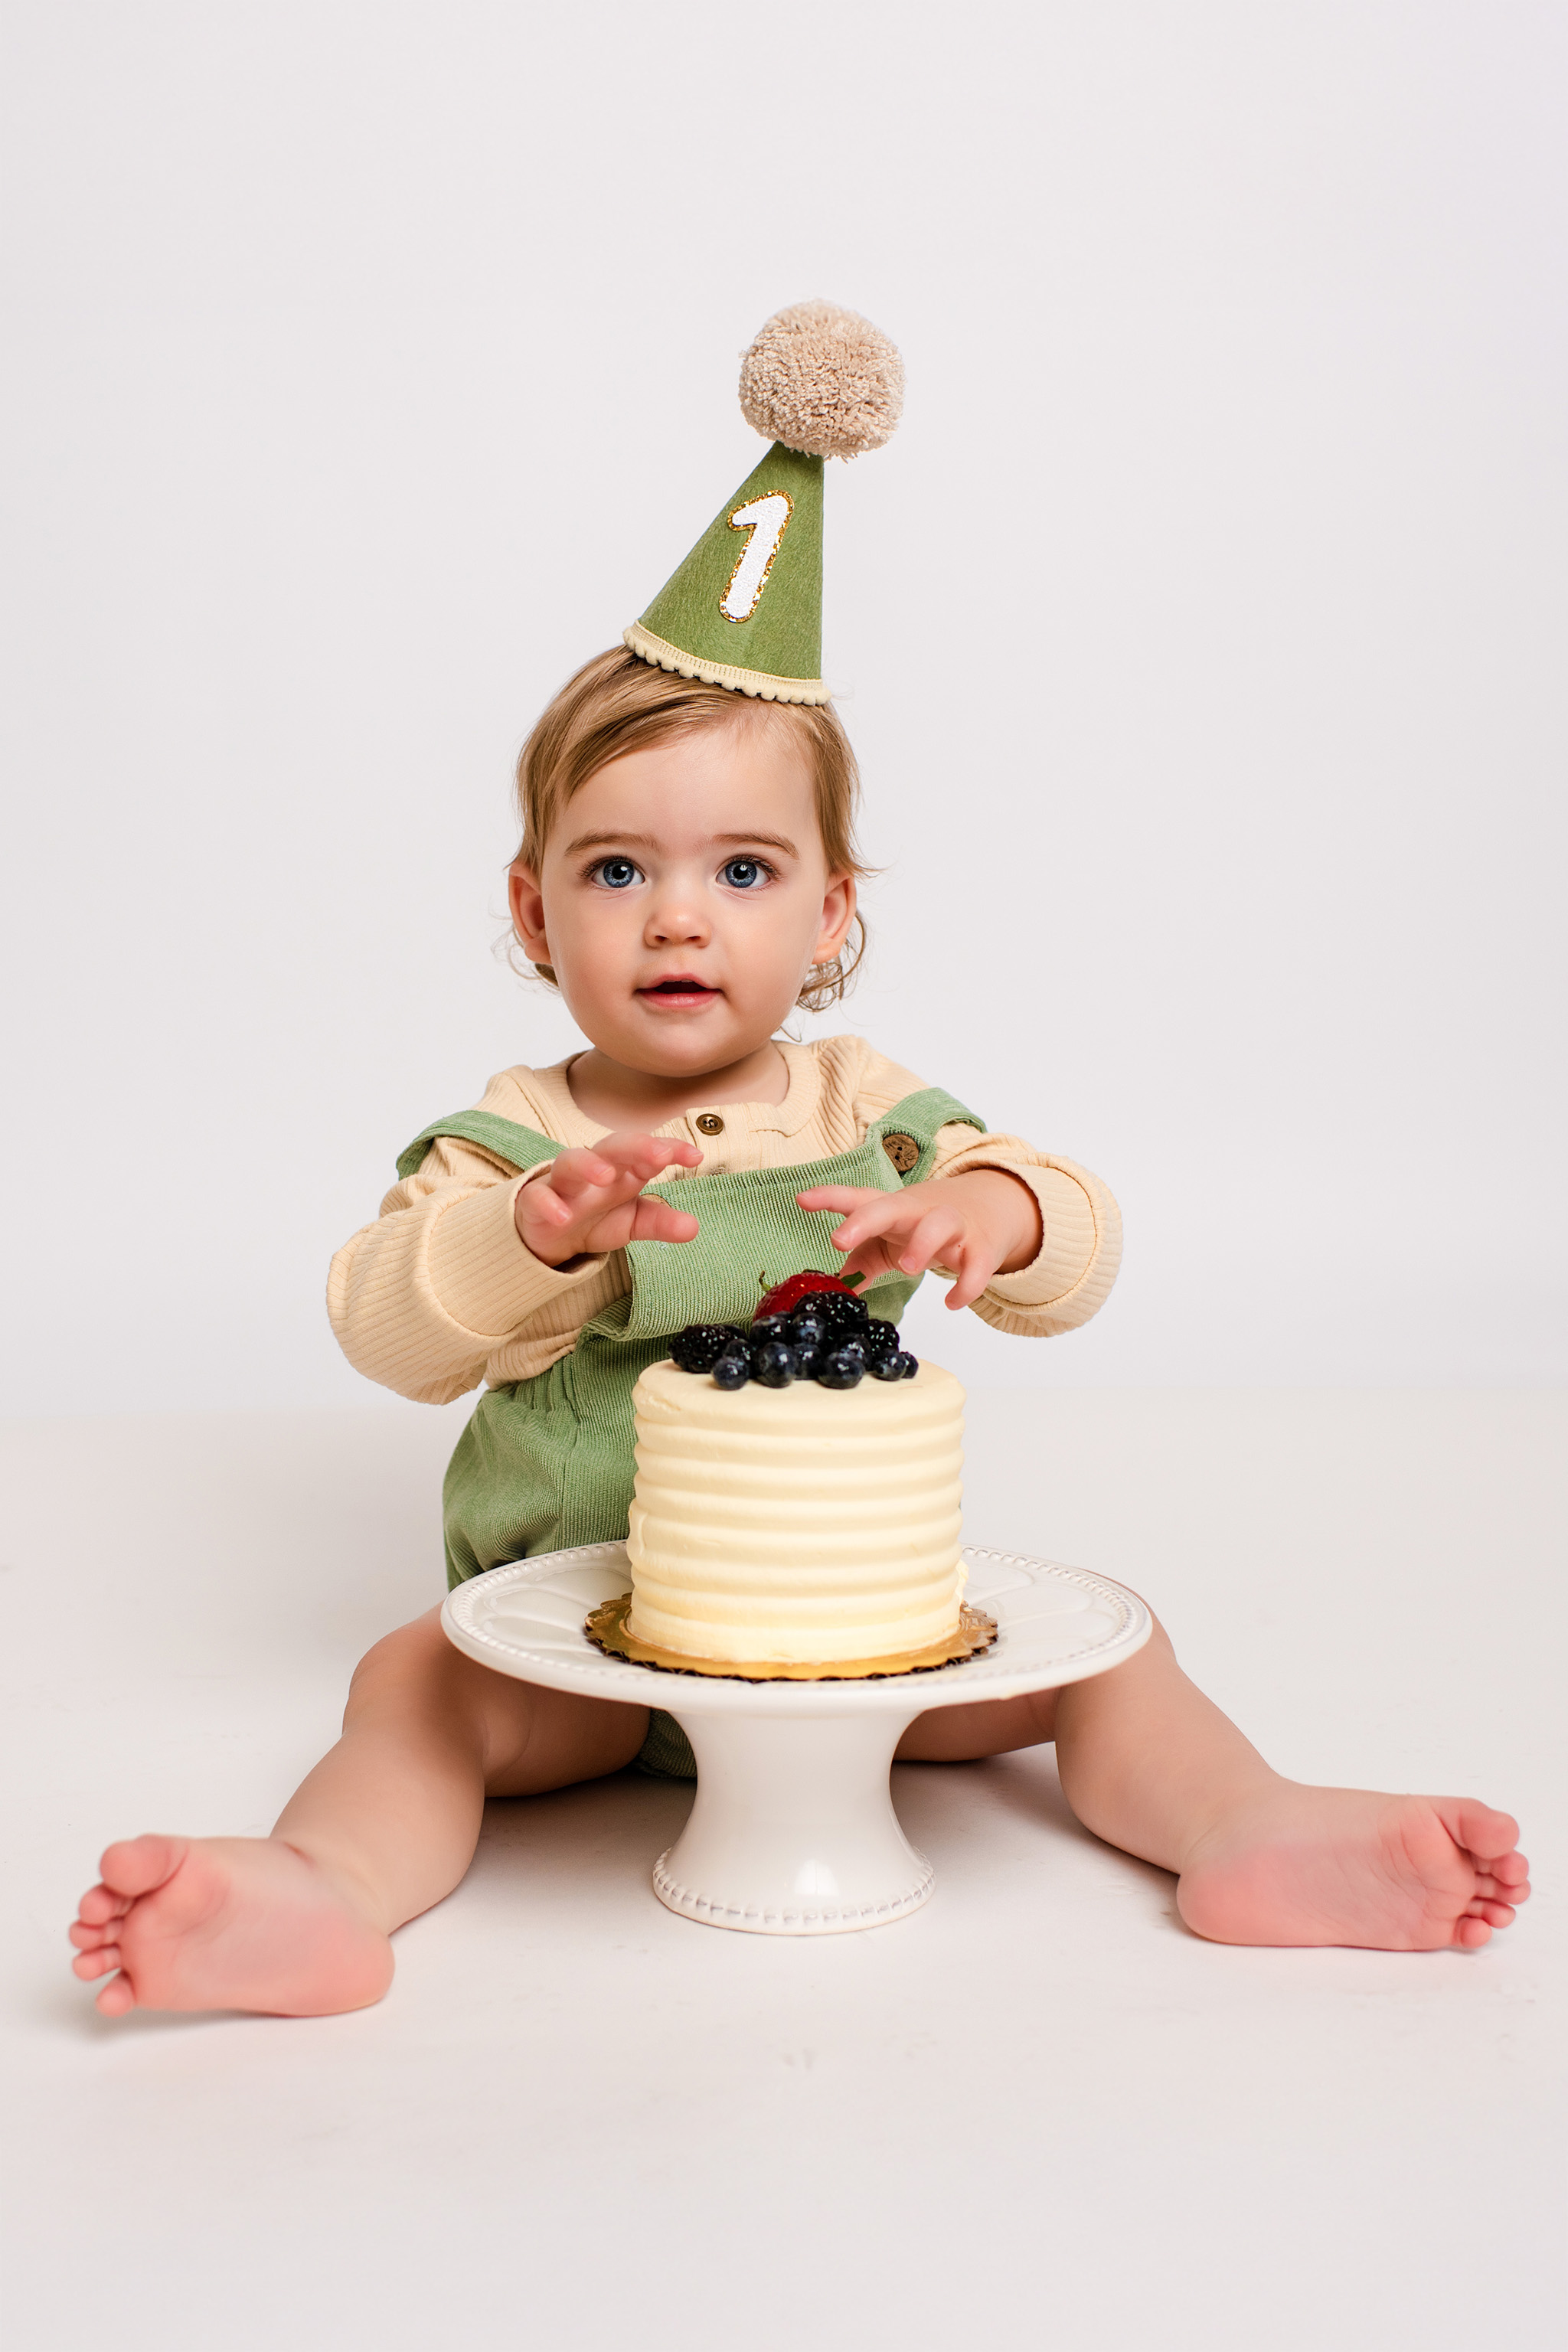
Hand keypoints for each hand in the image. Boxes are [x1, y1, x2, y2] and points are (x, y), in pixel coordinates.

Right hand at [515, 1131, 701, 1266]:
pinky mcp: (535, 1202)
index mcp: (623, 1170)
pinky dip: (549, 1204)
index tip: (695, 1157)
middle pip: (612, 1146)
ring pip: (570, 1161)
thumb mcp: (632, 1223)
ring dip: (588, 1164)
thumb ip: (660, 1223)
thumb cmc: (596, 1217)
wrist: (550, 1235)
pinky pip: (538, 1197)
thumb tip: (693, 1228)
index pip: (647, 1151)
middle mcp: (594, 1168)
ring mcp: (562, 1183)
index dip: (671, 1149)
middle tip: (660, 1155)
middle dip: (636, 1146)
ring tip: (606, 1176)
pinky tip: (563, 1217)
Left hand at [794, 1170, 1041, 1310]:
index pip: (857, 1198)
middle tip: (839, 1239)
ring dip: (923, 1243)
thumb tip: (827, 1292)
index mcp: (891, 1209)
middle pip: (891, 1206)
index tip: (802, 1200)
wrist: (987, 1209)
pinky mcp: (981, 1247)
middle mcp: (919, 1211)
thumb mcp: (888, 1241)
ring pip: (940, 1224)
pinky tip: (952, 1302)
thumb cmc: (923, 1227)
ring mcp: (953, 1226)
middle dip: (864, 1219)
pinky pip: (977, 1265)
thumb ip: (859, 1263)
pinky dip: (967, 1284)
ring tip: (907, 1267)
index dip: (829, 1198)